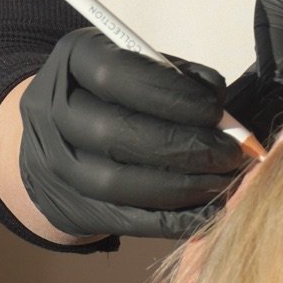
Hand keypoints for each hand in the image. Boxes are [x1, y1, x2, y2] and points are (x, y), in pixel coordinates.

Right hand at [19, 28, 245, 239]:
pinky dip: (171, 219)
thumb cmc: (114, 92)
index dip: (170, 95)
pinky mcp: (70, 206)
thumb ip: (178, 81)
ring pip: (115, 183)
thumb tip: (226, 115)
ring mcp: (55, 164)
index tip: (215, 110)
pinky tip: (207, 211)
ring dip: (179, 186)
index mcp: (73, 62)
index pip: (116, 76)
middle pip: (114, 133)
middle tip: (230, 154)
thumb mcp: (139, 66)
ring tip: (223, 182)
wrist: (56, 132)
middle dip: (181, 146)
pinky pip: (122, 220)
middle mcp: (53, 113)